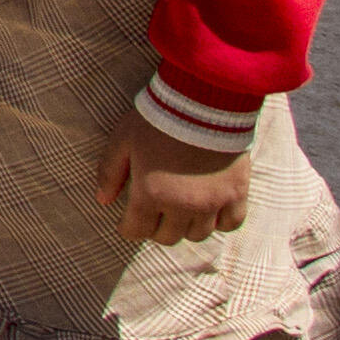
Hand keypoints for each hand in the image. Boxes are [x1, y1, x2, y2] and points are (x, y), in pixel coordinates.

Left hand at [96, 104, 254, 246]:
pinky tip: (209, 209)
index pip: (136, 230)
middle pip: (167, 237)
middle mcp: (183, 205)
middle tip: (153, 213)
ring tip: (180, 210)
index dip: (128, 228)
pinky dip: (219, 222)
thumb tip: (102, 200)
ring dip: (186, 226)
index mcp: (151, 193)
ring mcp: (213, 203)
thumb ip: (110, 172)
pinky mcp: (237, 194)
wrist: (202, 102)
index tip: (128, 223)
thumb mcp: (122, 141)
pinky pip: (230, 224)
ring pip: (198, 235)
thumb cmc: (156, 119)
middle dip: (156, 228)